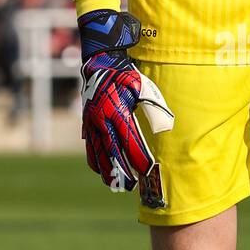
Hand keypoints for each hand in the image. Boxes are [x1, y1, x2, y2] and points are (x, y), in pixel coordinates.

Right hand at [78, 10, 173, 204]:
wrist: (100, 62)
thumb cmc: (126, 75)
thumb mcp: (143, 87)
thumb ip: (153, 107)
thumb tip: (165, 127)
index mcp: (118, 111)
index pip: (130, 141)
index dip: (139, 158)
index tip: (147, 171)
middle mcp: (102, 119)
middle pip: (112, 153)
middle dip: (122, 172)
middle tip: (131, 186)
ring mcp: (90, 122)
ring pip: (97, 153)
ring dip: (106, 171)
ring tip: (115, 185)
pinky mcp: (85, 123)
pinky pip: (88, 147)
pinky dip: (94, 161)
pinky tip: (102, 171)